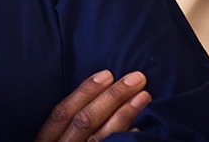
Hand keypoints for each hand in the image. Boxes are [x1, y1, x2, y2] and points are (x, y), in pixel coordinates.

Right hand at [34, 70, 150, 141]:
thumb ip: (63, 131)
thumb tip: (94, 102)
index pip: (64, 112)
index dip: (84, 91)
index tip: (106, 73)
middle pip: (86, 121)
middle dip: (112, 97)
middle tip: (137, 78)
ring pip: (101, 139)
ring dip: (125, 115)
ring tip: (145, 97)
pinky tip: (141, 132)